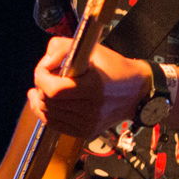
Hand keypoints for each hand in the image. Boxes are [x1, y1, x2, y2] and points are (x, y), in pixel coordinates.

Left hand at [29, 39, 144, 139]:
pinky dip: (48, 113)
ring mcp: (88, 123)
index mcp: (93, 87)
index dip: (42, 77)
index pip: (54, 90)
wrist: (136, 92)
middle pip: (49, 102)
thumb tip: (46, 62)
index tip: (44, 68)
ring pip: (48, 114)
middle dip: (41, 86)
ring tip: (46, 89)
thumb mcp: (91, 48)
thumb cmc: (115, 68)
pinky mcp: (86, 131)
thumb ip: (62, 47)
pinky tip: (50, 102)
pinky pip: (55, 125)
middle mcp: (91, 109)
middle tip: (47, 76)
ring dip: (42, 100)